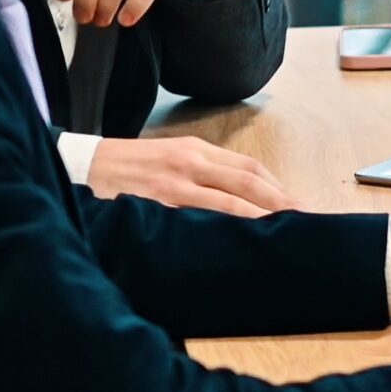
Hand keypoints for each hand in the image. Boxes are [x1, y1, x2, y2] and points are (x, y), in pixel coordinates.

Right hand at [85, 136, 296, 216]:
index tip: (296, 203)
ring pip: (230, 202)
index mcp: (195, 150)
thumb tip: (241, 197)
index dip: (276, 186)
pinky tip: (240, 242)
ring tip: (283, 233)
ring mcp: (175, 184)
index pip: (248, 167)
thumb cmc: (131, 167)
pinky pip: (199, 219)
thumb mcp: (170, 158)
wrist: (85, 167)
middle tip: (305, 219)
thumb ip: (203, 173)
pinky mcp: (158, 205)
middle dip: (280, 201)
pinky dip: (224, 229)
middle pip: (248, 182)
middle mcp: (190, 162)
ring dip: (260, 218)